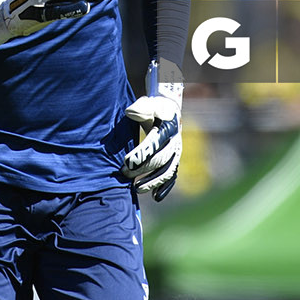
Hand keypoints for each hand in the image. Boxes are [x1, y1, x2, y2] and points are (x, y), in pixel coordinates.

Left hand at [120, 59, 183, 201]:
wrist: (168, 111)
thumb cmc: (153, 107)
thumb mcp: (147, 103)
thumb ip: (140, 107)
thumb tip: (130, 112)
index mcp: (168, 127)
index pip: (155, 143)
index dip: (141, 154)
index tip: (127, 162)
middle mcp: (175, 142)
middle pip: (160, 159)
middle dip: (142, 168)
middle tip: (124, 173)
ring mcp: (176, 153)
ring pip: (167, 171)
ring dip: (153, 181)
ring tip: (136, 189)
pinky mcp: (174, 161)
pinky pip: (172, 176)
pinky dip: (165, 187)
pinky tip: (155, 197)